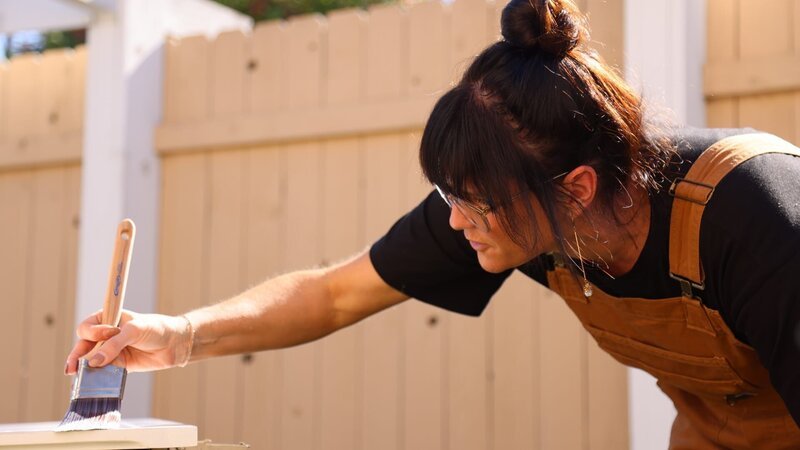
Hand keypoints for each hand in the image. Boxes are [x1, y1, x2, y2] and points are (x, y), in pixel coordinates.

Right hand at [65, 309, 191, 374]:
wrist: (175, 344)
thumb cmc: (156, 328)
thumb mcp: (135, 330)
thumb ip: (115, 344)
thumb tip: (95, 361)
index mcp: (108, 319)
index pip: (88, 326)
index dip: (93, 332)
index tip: (109, 333)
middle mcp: (106, 335)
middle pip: (83, 345)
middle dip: (77, 355)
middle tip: (72, 367)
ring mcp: (111, 351)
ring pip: (90, 360)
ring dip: (83, 368)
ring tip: (76, 376)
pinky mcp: (118, 365)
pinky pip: (102, 371)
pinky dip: (96, 376)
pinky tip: (90, 382)